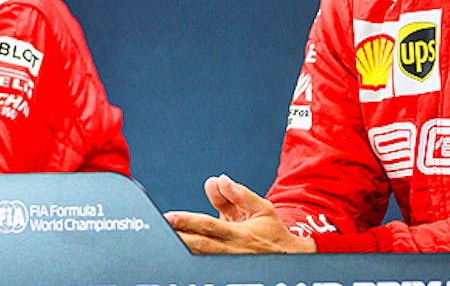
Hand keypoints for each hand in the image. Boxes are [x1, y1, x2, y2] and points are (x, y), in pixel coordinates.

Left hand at [164, 174, 316, 253]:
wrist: (289, 258)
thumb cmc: (272, 231)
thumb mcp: (261, 208)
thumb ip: (239, 194)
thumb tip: (220, 180)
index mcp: (241, 233)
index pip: (209, 226)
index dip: (188, 221)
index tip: (170, 217)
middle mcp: (232, 250)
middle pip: (200, 245)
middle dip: (179, 237)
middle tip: (160, 231)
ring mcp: (228, 263)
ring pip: (200, 257)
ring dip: (182, 249)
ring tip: (164, 242)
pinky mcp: (226, 269)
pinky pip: (205, 264)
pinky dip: (191, 259)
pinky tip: (177, 255)